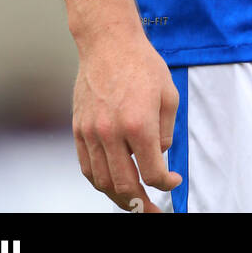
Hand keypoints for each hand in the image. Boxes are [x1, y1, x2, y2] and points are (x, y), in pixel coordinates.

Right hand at [72, 31, 182, 212]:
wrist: (108, 42)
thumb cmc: (141, 64)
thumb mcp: (168, 95)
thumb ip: (166, 131)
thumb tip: (158, 155)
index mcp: (138, 124)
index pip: (152, 173)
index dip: (165, 184)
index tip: (173, 180)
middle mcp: (111, 132)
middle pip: (125, 185)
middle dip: (141, 203)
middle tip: (151, 210)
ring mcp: (91, 132)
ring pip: (102, 181)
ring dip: (118, 197)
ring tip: (132, 201)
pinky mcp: (78, 128)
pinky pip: (86, 166)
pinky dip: (98, 181)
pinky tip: (111, 183)